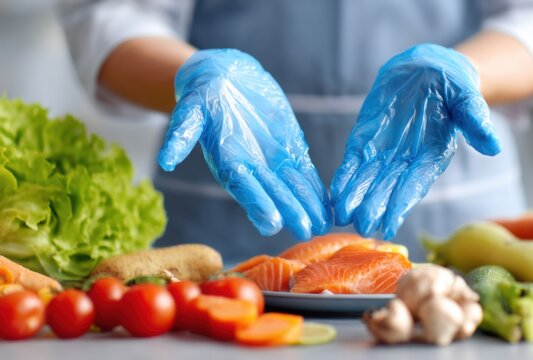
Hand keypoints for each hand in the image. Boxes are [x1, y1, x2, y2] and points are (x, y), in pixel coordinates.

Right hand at [157, 49, 330, 239]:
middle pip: (273, 193)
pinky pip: (305, 174)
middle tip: (307, 228)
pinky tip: (330, 204)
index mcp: (228, 165)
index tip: (272, 221)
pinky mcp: (289, 152)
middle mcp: (251, 170)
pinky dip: (316, 190)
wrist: (225, 80)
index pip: (244, 188)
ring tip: (325, 223)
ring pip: (293, 188)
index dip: (257, 204)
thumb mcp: (190, 110)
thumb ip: (181, 133)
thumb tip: (164, 160)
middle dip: (290, 211)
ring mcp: (273, 163)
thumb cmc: (203, 96)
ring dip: (308, 206)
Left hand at [331, 44, 500, 238]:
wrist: (428, 70)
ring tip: (341, 216)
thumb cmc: (453, 86)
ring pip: (367, 180)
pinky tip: (333, 194)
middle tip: (360, 227)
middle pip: (388, 188)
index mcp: (432, 157)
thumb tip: (493, 146)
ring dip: (354, 197)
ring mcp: (384, 153)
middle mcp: (407, 162)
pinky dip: (343, 178)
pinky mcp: (366, 140)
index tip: (388, 224)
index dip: (401, 204)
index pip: (415, 184)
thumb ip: (475, 120)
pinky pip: (353, 162)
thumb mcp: (468, 98)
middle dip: (373, 206)